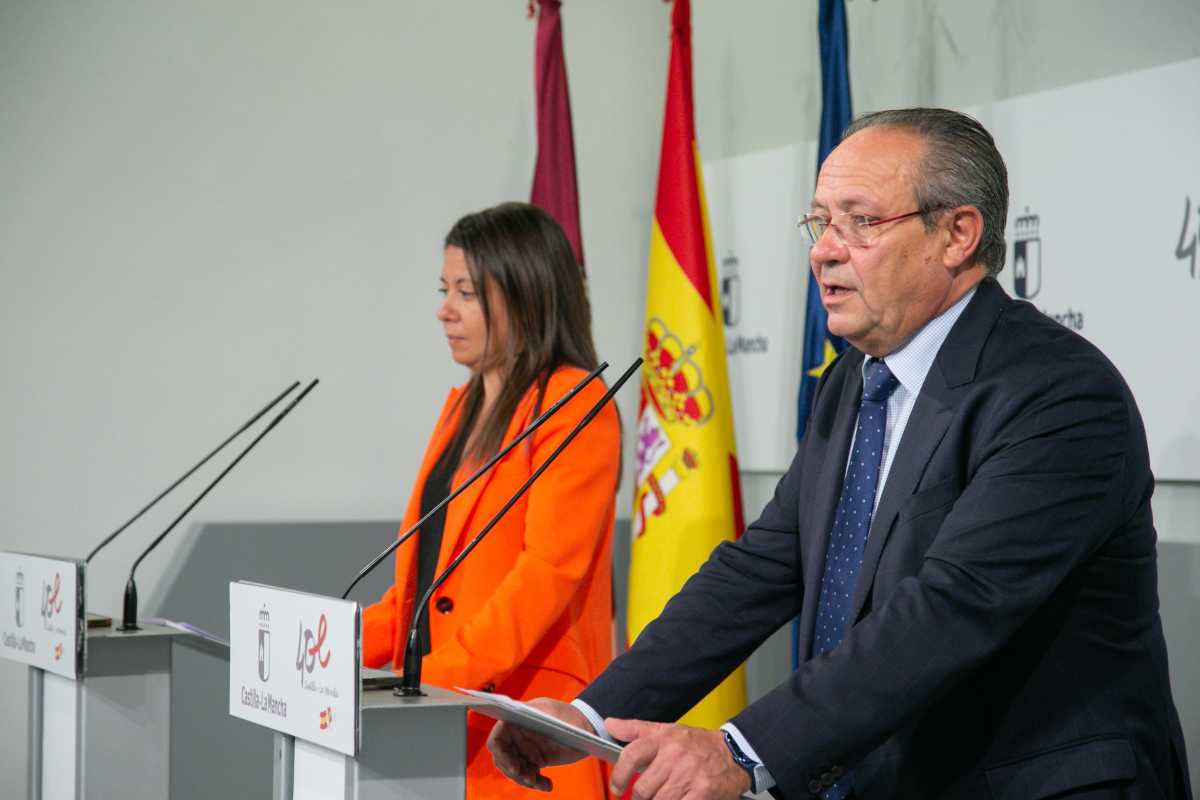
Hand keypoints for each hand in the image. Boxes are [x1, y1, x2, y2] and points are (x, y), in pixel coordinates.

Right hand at [486, 697, 590, 791]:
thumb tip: (530, 722)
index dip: (501, 754)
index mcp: (518, 719)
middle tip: (530, 779)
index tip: (515, 767)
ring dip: (526, 780)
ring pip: (515, 770)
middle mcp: (518, 735)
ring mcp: (525, 748)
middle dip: (515, 772)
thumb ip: (543, 721)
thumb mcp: (559, 717)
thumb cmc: (572, 718)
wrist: (586, 729)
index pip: (497, 737)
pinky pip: (528, 775)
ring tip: (542, 783)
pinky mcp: (534, 760)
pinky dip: (537, 783)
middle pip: (503, 758)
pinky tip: (548, 785)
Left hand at [606, 718, 750, 799]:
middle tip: (645, 797)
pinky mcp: (702, 791)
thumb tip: (609, 724)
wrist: (734, 752)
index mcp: (663, 738)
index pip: (632, 755)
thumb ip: (636, 729)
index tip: (616, 787)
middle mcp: (675, 755)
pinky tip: (678, 799)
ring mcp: (689, 774)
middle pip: (642, 788)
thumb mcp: (667, 730)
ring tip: (663, 797)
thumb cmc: (697, 743)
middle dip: (640, 797)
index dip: (619, 775)